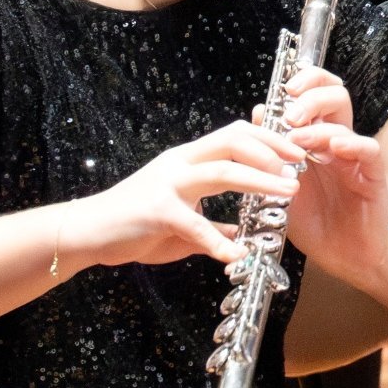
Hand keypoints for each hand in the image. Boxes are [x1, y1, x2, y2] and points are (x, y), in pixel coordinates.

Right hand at [54, 120, 307, 271]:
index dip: (268, 138)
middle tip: (299, 166)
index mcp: (188, 160)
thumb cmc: (134, 224)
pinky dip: (219, 240)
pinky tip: (238, 254)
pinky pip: (194, 224)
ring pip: (222, 171)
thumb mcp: (182, 220)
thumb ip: (213, 223)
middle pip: (233, 140)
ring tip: (288, 193)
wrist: (88, 231)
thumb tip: (242, 234)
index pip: (235, 134)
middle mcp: (180, 163)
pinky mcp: (156, 211)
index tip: (297, 151)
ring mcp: (167, 184)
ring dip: (260, 181)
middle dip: (272, 150)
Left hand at [267, 67, 387, 282]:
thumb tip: (259, 112)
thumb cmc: (315, 222)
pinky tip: (334, 148)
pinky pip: (368, 149)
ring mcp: (354, 157)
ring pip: (347, 118)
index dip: (304, 81)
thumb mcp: (283, 186)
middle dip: (310, 94)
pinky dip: (351, 143)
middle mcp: (336, 142)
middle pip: (334, 95)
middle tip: (289, 114)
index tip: (283, 89)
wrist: (343, 258)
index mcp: (315, 139)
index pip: (315, 94)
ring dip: (320, 121)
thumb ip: (272, 152)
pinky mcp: (371, 176)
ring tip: (298, 136)